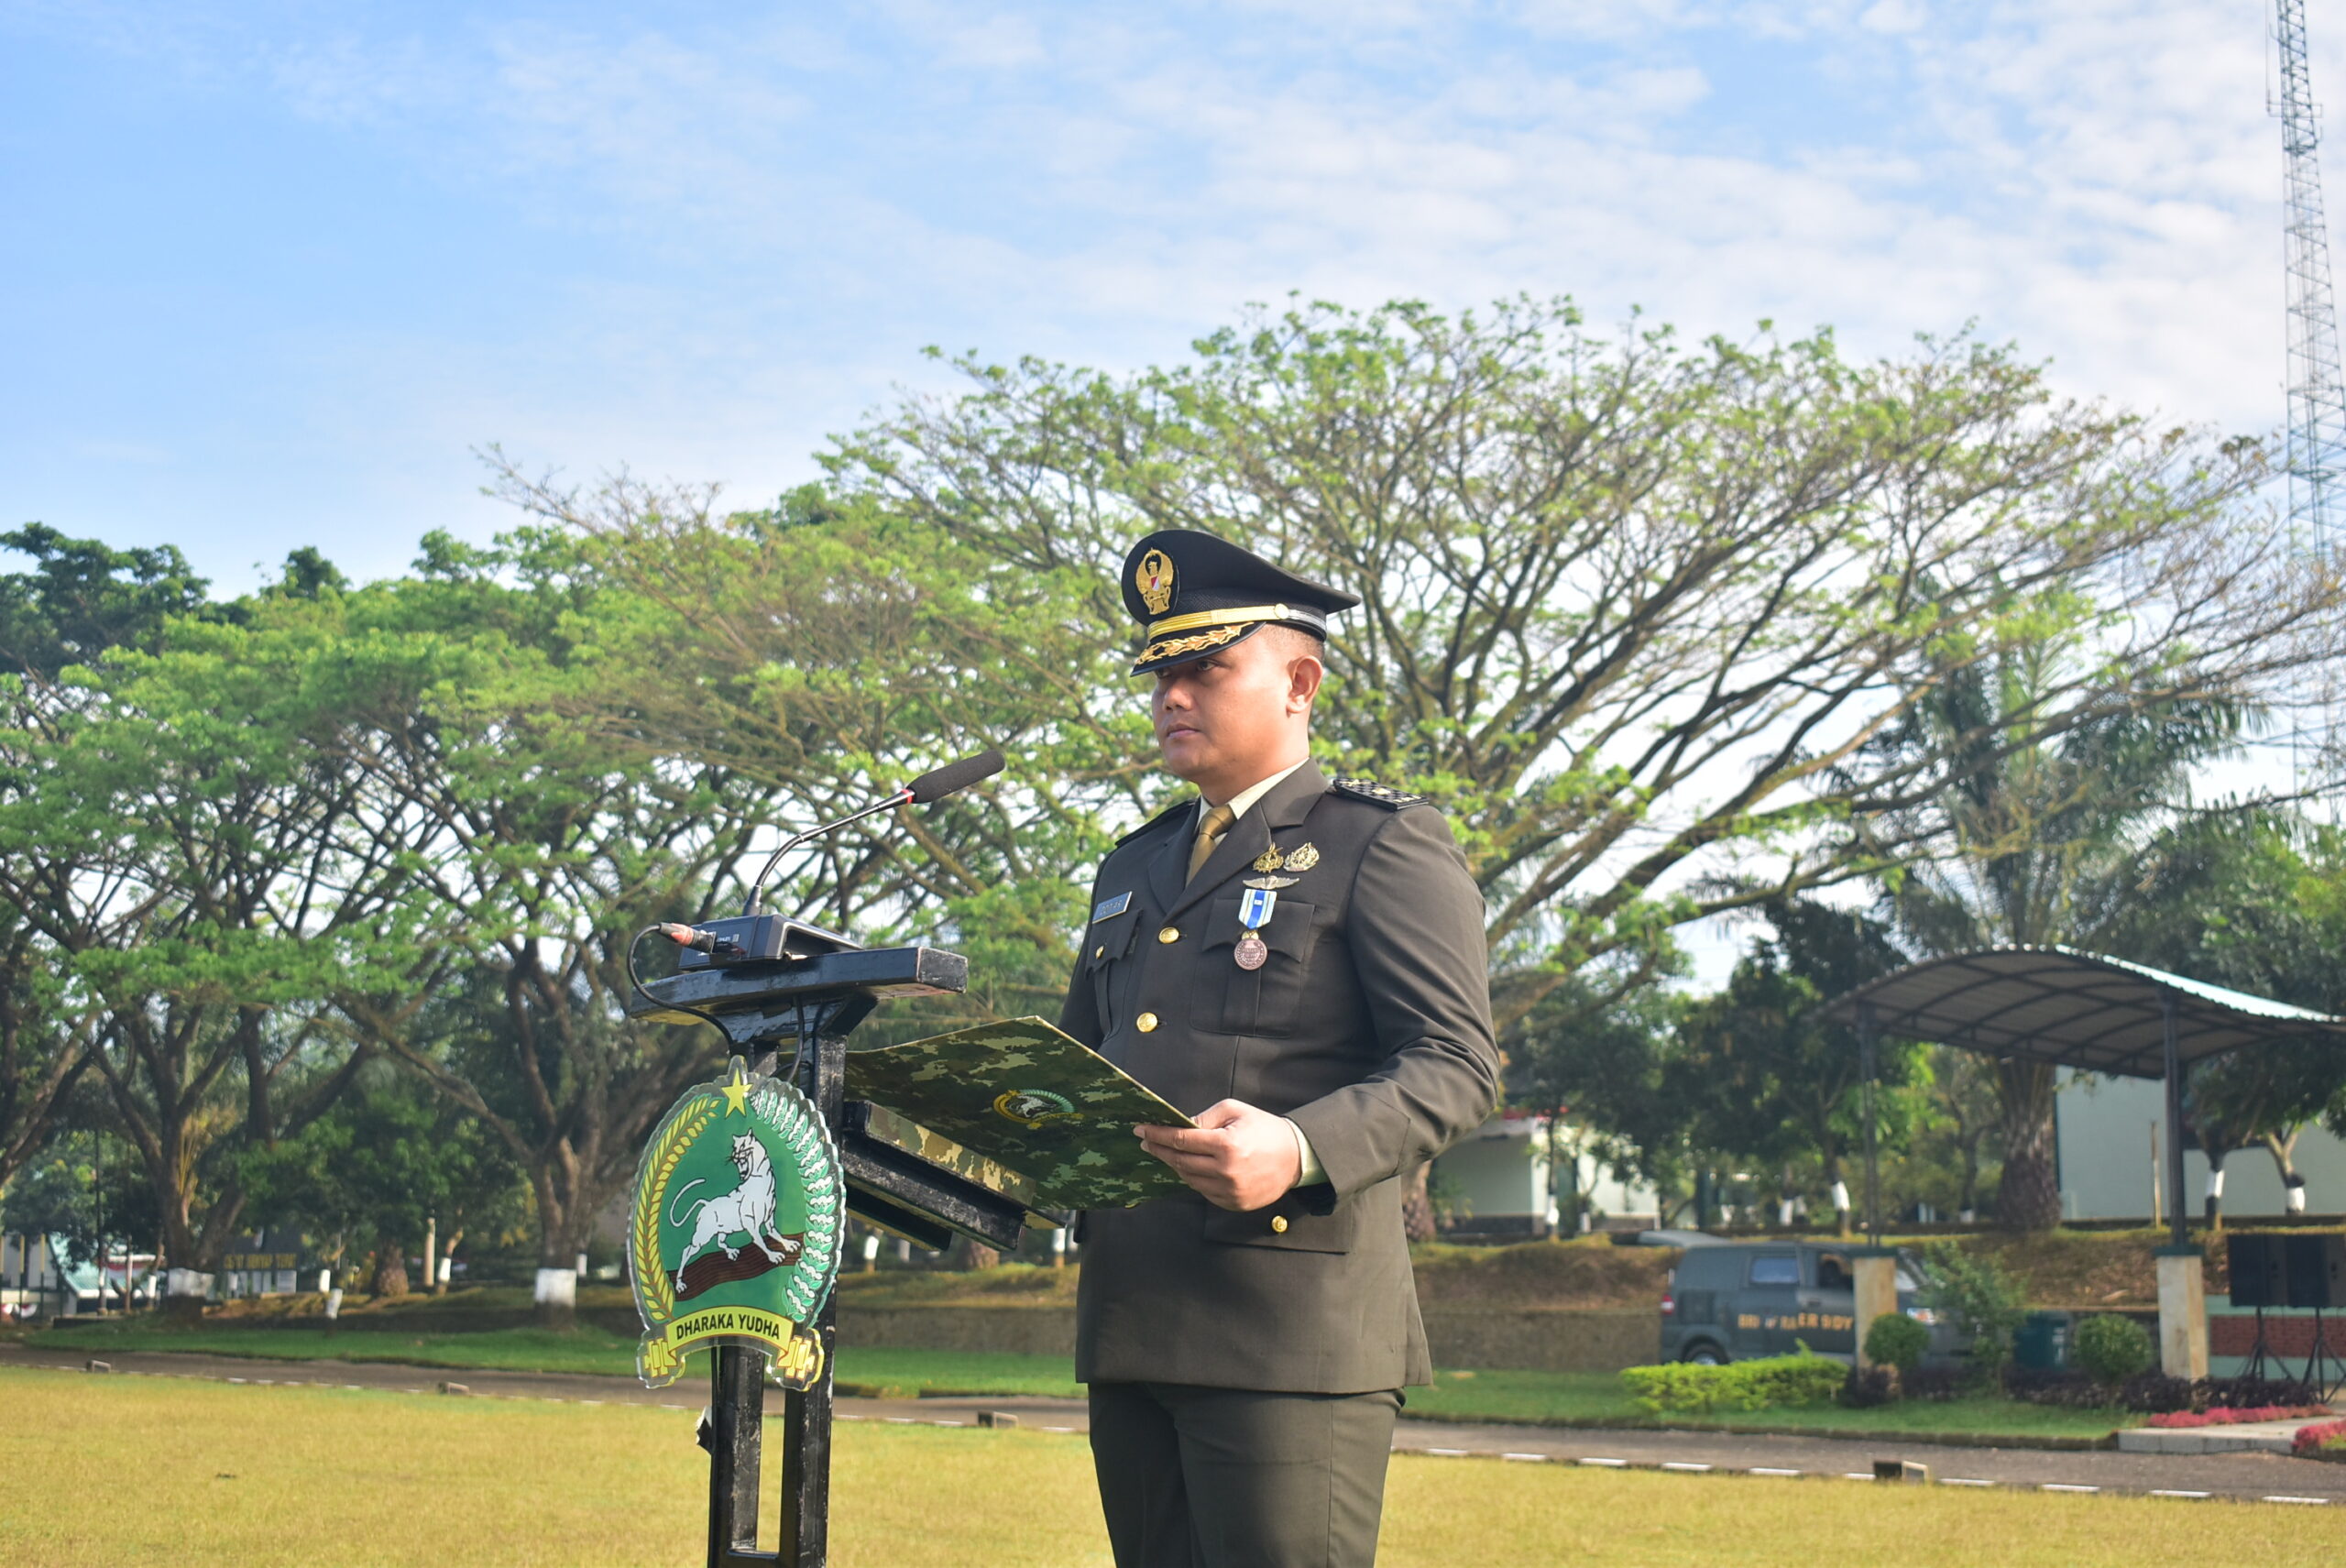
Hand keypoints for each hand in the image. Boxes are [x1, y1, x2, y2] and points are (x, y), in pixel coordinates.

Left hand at [1135, 1099, 1301, 1211]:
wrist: (1296, 1157)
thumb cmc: (1264, 1129)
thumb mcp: (1235, 1112)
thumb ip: (1205, 1119)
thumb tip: (1179, 1126)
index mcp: (1226, 1145)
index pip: (1181, 1140)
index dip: (1157, 1134)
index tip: (1141, 1130)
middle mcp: (1226, 1172)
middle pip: (1180, 1162)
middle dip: (1160, 1150)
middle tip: (1146, 1141)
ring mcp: (1229, 1191)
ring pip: (1189, 1179)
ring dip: (1174, 1165)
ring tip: (1166, 1152)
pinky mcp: (1233, 1204)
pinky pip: (1203, 1191)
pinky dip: (1193, 1179)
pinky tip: (1188, 1167)